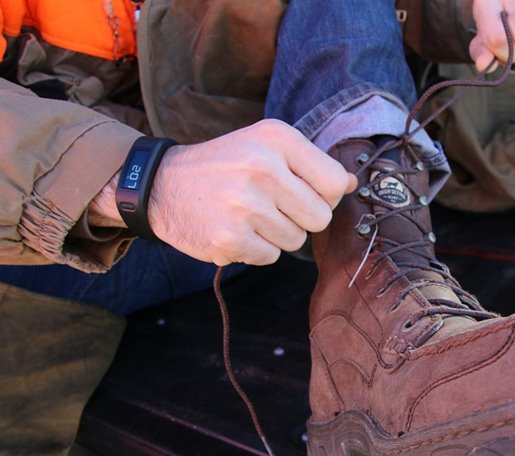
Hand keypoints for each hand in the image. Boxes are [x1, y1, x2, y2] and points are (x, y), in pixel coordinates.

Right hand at [146, 119, 356, 265]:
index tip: (299, 191)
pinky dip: (256, 249)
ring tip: (247, 215)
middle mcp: (262, 166)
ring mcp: (245, 204)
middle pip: (320, 217)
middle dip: (301, 219)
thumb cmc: (224, 166)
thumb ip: (311, 164)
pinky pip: (270, 256)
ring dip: (276, 235)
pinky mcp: (230, 237)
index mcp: (276, 138)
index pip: (334, 182)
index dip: (322, 195)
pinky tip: (234, 229)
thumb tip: (352, 183)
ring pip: (296, 240)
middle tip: (271, 207)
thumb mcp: (265, 147)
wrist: (162, 184)